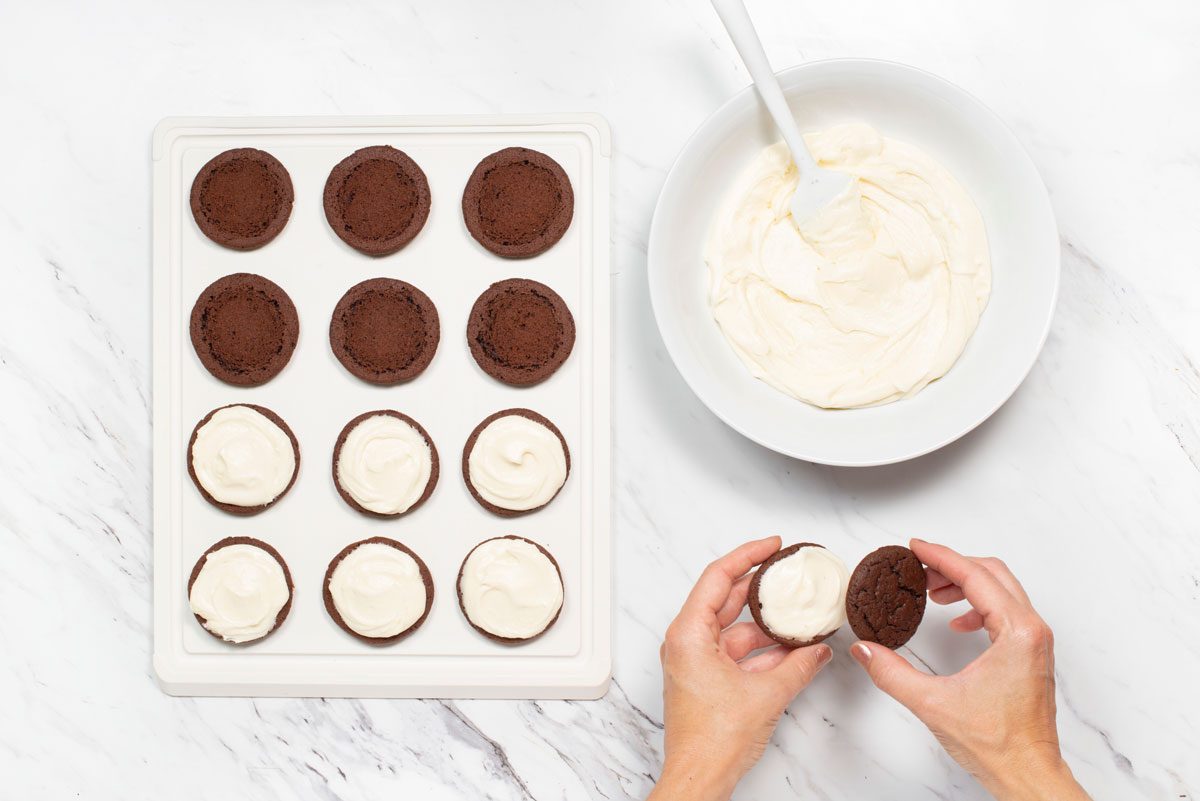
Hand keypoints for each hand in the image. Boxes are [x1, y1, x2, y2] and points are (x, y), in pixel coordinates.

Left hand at [648, 537, 832, 800]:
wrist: (700, 778)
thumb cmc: (711, 741)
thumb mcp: (767, 693)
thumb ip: (799, 665)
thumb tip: (818, 649)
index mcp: (689, 634)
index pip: (718, 576)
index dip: (748, 555)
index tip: (772, 545)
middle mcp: (687, 642)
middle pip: (726, 598)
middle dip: (761, 587)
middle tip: (788, 571)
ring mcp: (695, 661)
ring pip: (735, 628)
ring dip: (766, 624)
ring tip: (799, 614)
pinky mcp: (706, 678)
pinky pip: (736, 652)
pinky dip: (763, 649)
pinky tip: (792, 650)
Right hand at [850, 539, 1089, 800]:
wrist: (1028, 774)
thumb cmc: (999, 744)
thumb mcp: (933, 703)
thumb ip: (891, 673)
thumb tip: (866, 650)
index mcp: (1017, 632)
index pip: (975, 576)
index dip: (941, 557)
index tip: (917, 546)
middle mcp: (1032, 631)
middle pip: (992, 574)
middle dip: (952, 565)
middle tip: (919, 565)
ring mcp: (1035, 642)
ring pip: (1001, 590)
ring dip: (965, 583)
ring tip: (932, 591)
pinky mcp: (1031, 654)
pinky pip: (1006, 611)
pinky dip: (978, 605)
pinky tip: (957, 622)